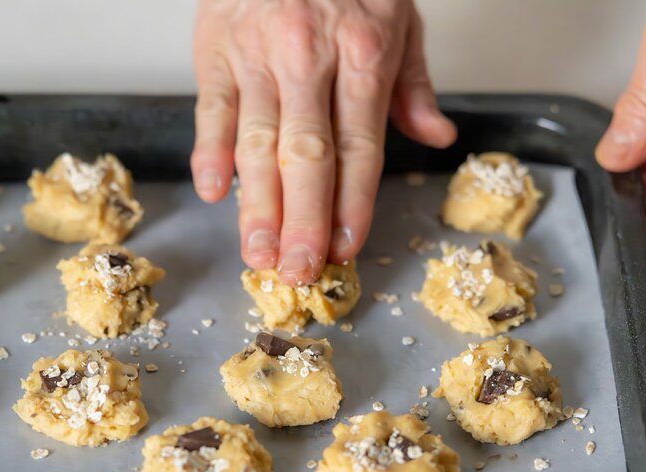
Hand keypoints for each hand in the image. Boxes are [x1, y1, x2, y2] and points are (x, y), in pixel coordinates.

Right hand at [190, 0, 455, 284]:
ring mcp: (258, 54)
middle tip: (298, 271)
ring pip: (256, 142)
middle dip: (303, 221)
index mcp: (364, 53)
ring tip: (258, 253)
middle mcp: (310, 58)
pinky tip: (212, 192)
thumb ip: (414, 86)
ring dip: (256, 205)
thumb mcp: (400, 18)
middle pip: (307, 155)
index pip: (360, 146)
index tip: (345, 247)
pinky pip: (211, 107)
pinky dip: (208, 151)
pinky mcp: (216, 47)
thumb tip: (437, 138)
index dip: (353, 202)